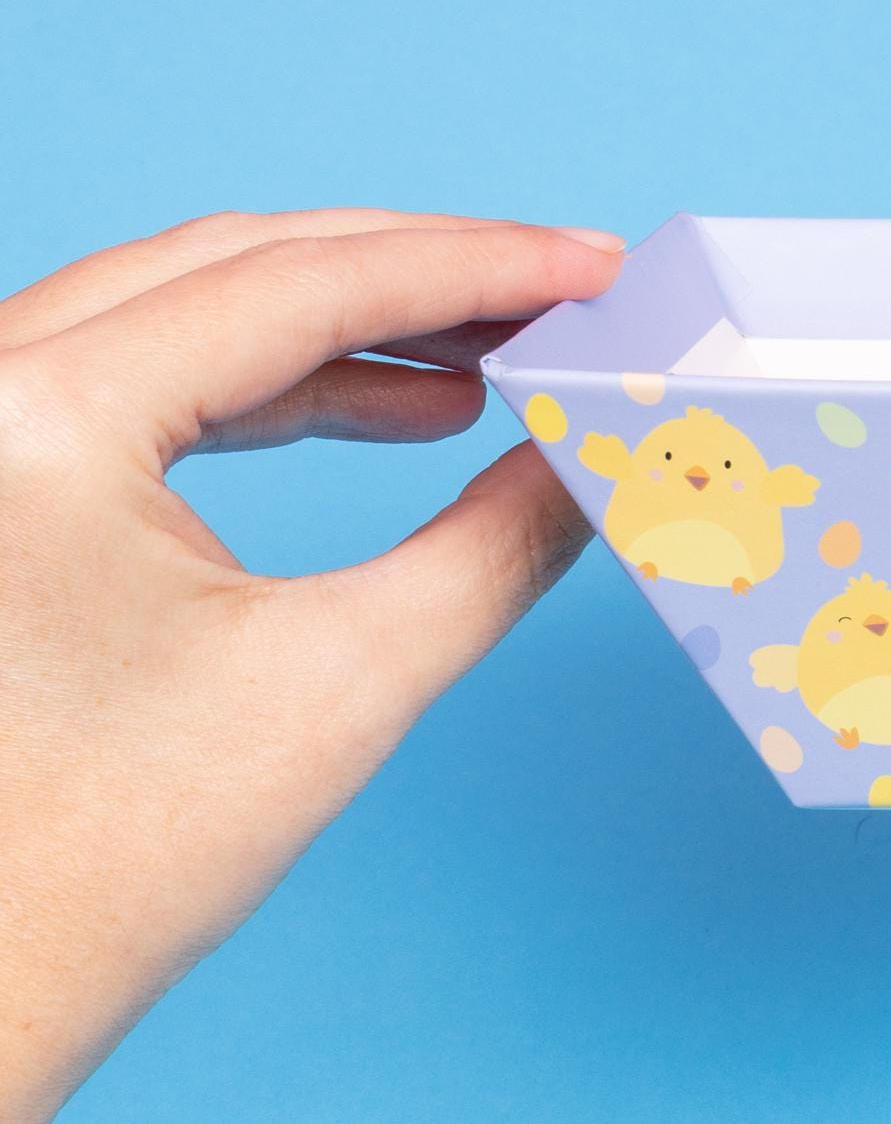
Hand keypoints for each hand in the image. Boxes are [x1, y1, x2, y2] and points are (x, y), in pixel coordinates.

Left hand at [0, 212, 624, 1123]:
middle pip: (234, 263)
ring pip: (186, 307)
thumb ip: (497, 545)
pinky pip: (148, 378)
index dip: (473, 267)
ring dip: (353, 320)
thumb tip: (602, 456)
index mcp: (39, 421)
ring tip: (501, 355)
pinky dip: (281, 382)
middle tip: (563, 289)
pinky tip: (403, 408)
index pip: (298, 288)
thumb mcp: (345, 679)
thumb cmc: (111, 860)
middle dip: (415, 270)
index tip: (592, 266)